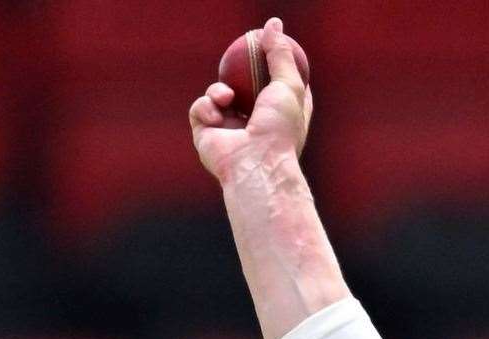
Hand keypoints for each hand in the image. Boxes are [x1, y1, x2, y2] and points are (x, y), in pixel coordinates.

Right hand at [190, 17, 313, 182]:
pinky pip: (199, 110)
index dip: (273, 68)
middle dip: (237, 73)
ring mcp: (229, 131)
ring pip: (216, 95)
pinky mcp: (206, 137)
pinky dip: (205, 107)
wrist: (254, 165)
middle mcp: (254, 125)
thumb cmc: (278, 130)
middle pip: (243, 89)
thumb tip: (273, 24)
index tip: (271, 47)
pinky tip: (214, 114)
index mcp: (278, 117)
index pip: (276, 87)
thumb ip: (280, 54)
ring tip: (225, 96)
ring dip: (217, 90)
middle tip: (236, 52)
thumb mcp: (289, 84)